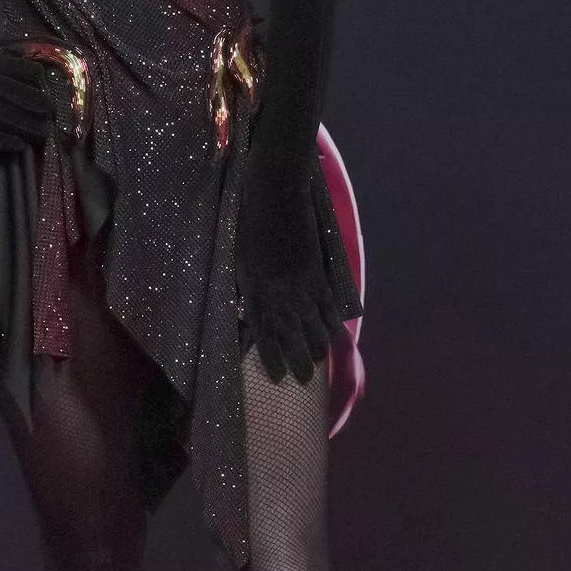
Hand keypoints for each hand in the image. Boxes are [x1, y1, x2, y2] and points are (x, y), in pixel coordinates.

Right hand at [0, 51, 55, 151]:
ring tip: (44, 132)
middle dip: (33, 98)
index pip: (11, 65)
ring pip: (0, 112)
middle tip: (52, 110)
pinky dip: (4, 139)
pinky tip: (20, 145)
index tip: (46, 84)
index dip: (31, 74)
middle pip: (8, 88)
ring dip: (25, 123)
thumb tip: (40, 78)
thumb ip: (1, 75)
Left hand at [234, 172, 342, 384]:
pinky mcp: (318, 271)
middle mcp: (282, 294)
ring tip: (319, 360)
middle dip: (300, 361)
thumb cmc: (247, 221)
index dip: (272, 358)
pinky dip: (332, 320)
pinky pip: (329, 303)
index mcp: (257, 292)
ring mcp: (304, 284)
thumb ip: (245, 288)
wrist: (275, 191)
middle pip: (295, 337)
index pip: (265, 335)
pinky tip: (334, 331)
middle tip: (305, 379)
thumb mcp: (237, 259)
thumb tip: (248, 311)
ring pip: (316, 325)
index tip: (277, 377)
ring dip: (318, 344)